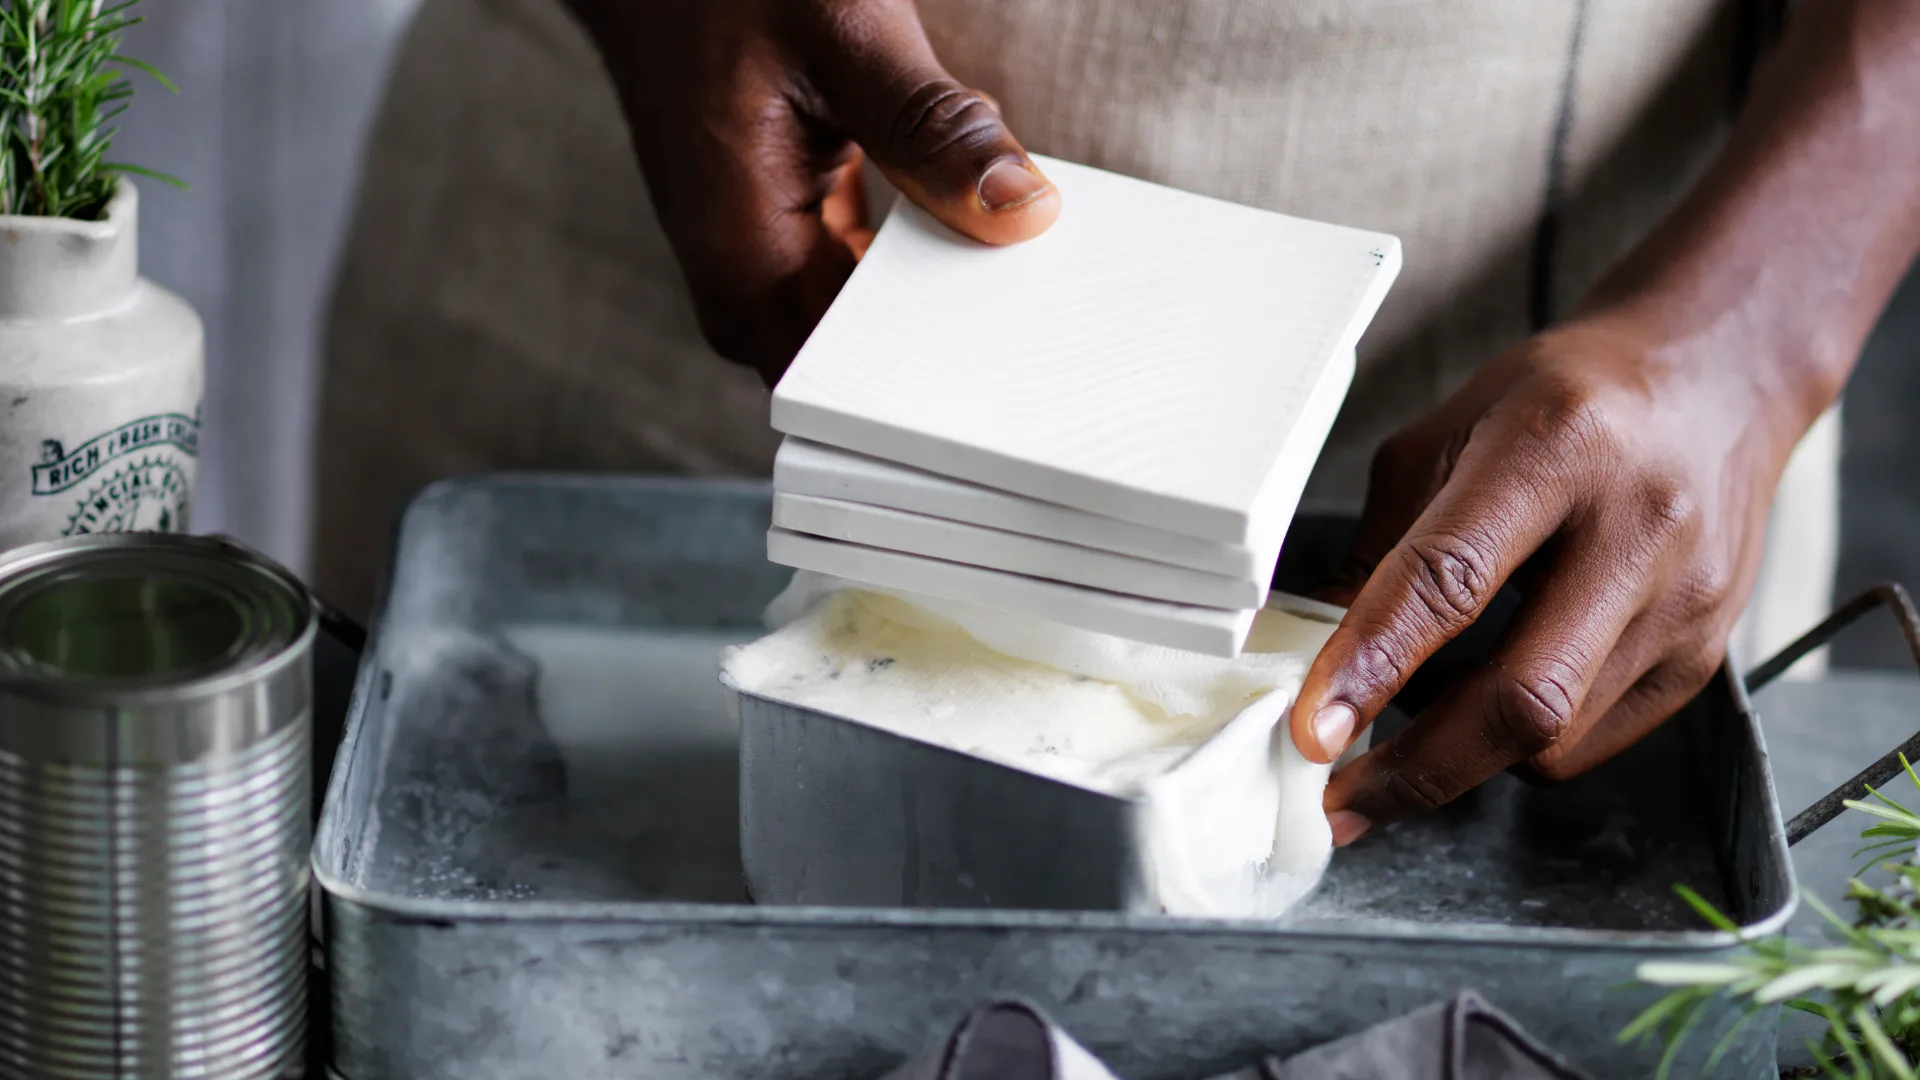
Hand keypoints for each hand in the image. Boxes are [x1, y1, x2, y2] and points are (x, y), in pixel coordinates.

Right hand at [563, 0, 1061, 381]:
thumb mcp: (846, 33)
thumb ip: (932, 126)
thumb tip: (1022, 210)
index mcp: (742, 257)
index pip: (842, 391)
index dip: (926, 399)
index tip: (1010, 385)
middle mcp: (742, 281)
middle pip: (859, 373)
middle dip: (946, 358)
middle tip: (1040, 337)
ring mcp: (760, 265)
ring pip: (865, 334)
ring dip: (936, 310)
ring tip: (1015, 289)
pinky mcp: (785, 237)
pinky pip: (861, 286)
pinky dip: (918, 268)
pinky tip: (973, 240)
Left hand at [1286, 313, 1808, 844]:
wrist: (1718, 380)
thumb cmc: (1569, 399)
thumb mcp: (1451, 432)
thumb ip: (1384, 543)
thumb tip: (1315, 654)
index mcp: (1556, 448)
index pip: (1451, 580)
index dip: (1372, 664)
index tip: (1312, 732)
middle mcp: (1635, 528)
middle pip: (1523, 697)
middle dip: (1417, 769)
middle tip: (1339, 801)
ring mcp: (1683, 601)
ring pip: (1554, 738)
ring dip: (1461, 756)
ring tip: (1411, 722)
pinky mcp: (1704, 653)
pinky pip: (1591, 741)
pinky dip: (1521, 744)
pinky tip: (1490, 697)